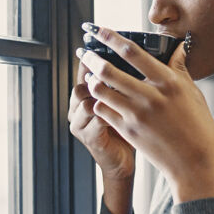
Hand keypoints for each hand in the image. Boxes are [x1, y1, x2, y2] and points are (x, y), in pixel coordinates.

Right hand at [68, 55, 135, 181]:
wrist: (122, 160)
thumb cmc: (125, 128)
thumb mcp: (122, 100)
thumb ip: (122, 81)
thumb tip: (136, 54)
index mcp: (84, 95)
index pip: (85, 72)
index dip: (96, 62)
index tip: (110, 52)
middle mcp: (77, 107)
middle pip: (82, 85)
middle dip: (100, 80)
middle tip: (121, 76)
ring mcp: (79, 123)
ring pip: (87, 101)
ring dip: (106, 98)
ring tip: (125, 96)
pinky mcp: (88, 137)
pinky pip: (97, 119)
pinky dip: (112, 114)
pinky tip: (126, 113)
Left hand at [78, 24, 213, 202]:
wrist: (195, 164)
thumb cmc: (199, 128)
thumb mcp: (193, 94)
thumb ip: (179, 69)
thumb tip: (178, 47)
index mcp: (168, 83)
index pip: (133, 52)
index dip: (112, 38)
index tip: (100, 30)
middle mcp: (150, 96)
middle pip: (109, 70)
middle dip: (92, 58)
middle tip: (84, 53)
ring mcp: (137, 115)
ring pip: (101, 90)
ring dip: (91, 80)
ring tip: (88, 76)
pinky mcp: (128, 131)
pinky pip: (103, 111)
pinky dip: (98, 102)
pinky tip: (98, 99)